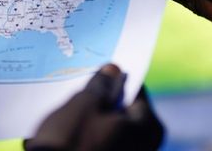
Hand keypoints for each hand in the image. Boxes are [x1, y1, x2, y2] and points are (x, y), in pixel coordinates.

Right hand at [26, 64, 163, 150]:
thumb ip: (101, 85)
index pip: (136, 90)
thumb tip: (113, 71)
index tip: (98, 68)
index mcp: (148, 127)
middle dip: (101, 99)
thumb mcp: (84, 105)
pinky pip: (99, 144)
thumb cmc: (72, 144)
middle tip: (78, 88)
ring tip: (65, 112)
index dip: (115, 78)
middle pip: (123, 111)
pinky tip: (64, 133)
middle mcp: (145, 147)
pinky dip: (85, 137)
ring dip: (90, 119)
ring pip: (109, 129)